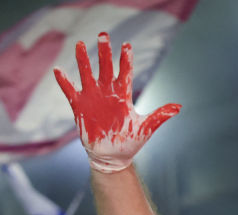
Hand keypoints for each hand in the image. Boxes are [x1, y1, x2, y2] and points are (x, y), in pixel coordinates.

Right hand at [54, 33, 180, 172]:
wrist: (112, 156)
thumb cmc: (130, 142)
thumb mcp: (146, 128)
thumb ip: (160, 115)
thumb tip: (179, 107)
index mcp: (123, 95)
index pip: (125, 72)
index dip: (125, 59)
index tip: (127, 45)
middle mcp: (107, 92)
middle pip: (105, 67)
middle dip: (104, 52)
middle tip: (103, 35)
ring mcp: (92, 97)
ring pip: (86, 74)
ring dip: (83, 60)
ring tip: (80, 44)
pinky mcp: (80, 107)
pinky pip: (70, 91)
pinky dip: (64, 82)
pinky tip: (59, 70)